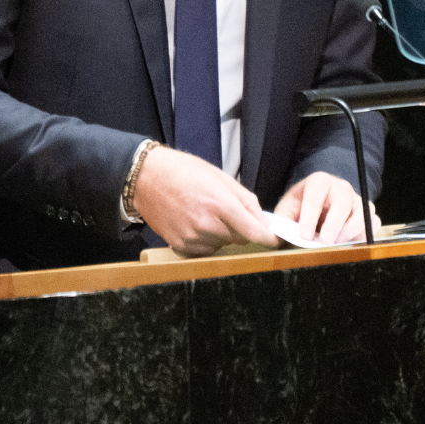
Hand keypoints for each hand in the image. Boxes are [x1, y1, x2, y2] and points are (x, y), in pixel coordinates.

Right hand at [132, 146, 277, 256]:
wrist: (148, 179)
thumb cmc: (185, 172)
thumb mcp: (222, 178)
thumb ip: (247, 201)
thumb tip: (264, 221)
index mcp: (220, 204)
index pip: (253, 232)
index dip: (268, 239)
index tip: (276, 240)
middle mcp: (207, 225)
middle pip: (240, 240)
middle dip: (242, 230)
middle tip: (230, 213)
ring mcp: (192, 238)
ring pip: (222, 246)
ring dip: (223, 236)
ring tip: (208, 215)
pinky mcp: (180, 247)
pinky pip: (205, 251)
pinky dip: (207, 242)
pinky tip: (197, 224)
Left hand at [276, 171, 381, 244]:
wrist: (319, 199)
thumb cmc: (302, 204)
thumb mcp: (287, 208)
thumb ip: (281, 221)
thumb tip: (276, 236)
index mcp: (318, 182)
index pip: (315, 197)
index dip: (309, 217)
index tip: (304, 235)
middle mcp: (340, 187)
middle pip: (342, 201)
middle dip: (334, 223)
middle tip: (324, 241)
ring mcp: (355, 199)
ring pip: (362, 211)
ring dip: (351, 229)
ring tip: (337, 243)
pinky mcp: (366, 212)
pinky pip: (373, 222)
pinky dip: (364, 234)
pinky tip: (350, 243)